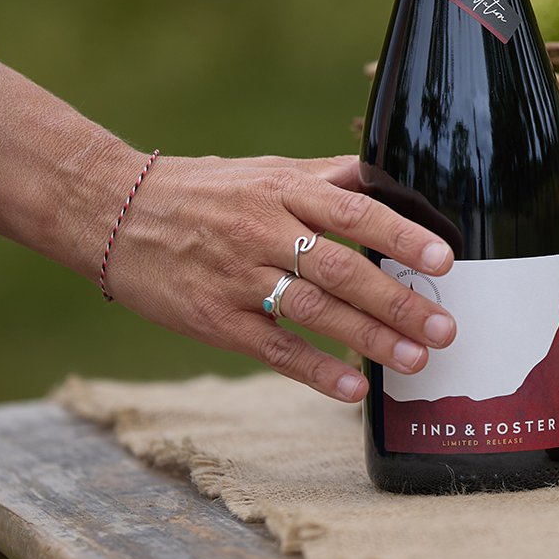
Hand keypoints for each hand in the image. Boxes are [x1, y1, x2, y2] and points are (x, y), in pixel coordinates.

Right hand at [102, 152, 455, 401]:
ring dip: (369, 338)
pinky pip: (272, 348)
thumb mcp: (266, 170)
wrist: (112, 213)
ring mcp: (236, 277)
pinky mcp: (213, 319)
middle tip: (446, 326)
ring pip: (314, 312)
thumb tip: (390, 180)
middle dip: (398, 301)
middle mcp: (262, 231)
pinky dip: (314, 371)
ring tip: (416, 359)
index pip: (354, 212)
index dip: (401, 237)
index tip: (444, 259)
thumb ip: (328, 178)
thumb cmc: (204, 190)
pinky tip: (351, 388)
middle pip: (341, 270)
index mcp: (283, 189)